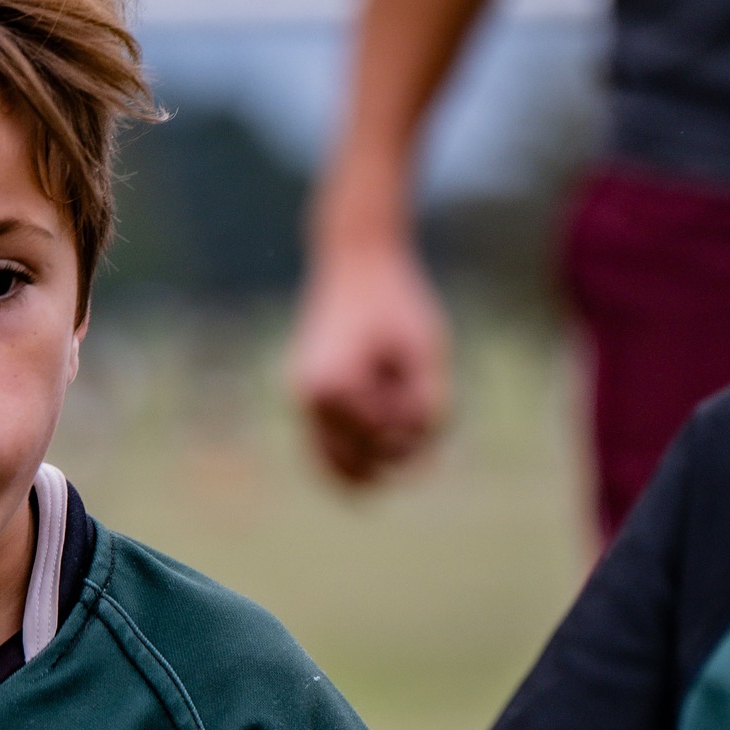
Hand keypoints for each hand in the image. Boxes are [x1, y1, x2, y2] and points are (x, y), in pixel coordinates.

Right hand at [289, 235, 448, 483]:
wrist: (355, 262)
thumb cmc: (397, 303)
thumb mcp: (428, 353)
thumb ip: (430, 408)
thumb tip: (422, 465)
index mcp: (335, 385)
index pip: (384, 440)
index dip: (417, 426)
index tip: (429, 389)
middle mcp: (308, 400)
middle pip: (357, 463)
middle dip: (395, 449)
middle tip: (415, 404)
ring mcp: (300, 402)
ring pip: (336, 468)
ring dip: (374, 457)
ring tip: (399, 414)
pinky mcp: (304, 400)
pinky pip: (323, 453)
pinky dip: (353, 459)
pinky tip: (380, 452)